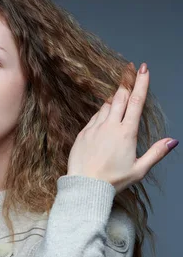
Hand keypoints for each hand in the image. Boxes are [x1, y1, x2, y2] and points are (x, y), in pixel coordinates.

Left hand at [67, 62, 177, 193]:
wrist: (85, 187)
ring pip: (106, 106)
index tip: (144, 69)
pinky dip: (102, 112)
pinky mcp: (83, 133)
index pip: (136, 102)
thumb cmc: (113, 181)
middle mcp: (110, 126)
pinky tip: (105, 114)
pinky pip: (94, 117)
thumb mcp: (139, 169)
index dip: (141, 83)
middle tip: (130, 70)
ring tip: (120, 93)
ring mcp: (94, 128)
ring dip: (115, 98)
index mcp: (126, 133)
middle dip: (127, 82)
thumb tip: (172, 141)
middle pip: (120, 97)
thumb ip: (156, 153)